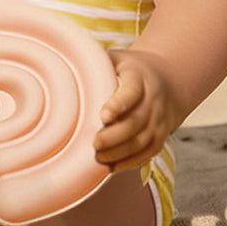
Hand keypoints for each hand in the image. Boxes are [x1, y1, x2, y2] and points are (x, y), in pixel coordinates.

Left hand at [93, 50, 176, 173]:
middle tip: (94, 143)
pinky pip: (148, 152)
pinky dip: (131, 162)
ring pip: (143, 140)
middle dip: (115, 136)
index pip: (131, 92)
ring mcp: (159, 120)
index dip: (119, 104)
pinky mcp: (161, 136)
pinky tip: (112, 166)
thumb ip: (94, 61)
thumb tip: (58, 62)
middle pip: (137, 121)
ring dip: (121, 152)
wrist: (167, 80)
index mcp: (139, 77)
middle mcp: (153, 100)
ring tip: (99, 157)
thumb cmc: (128, 69)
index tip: (103, 116)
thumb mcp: (115, 58)